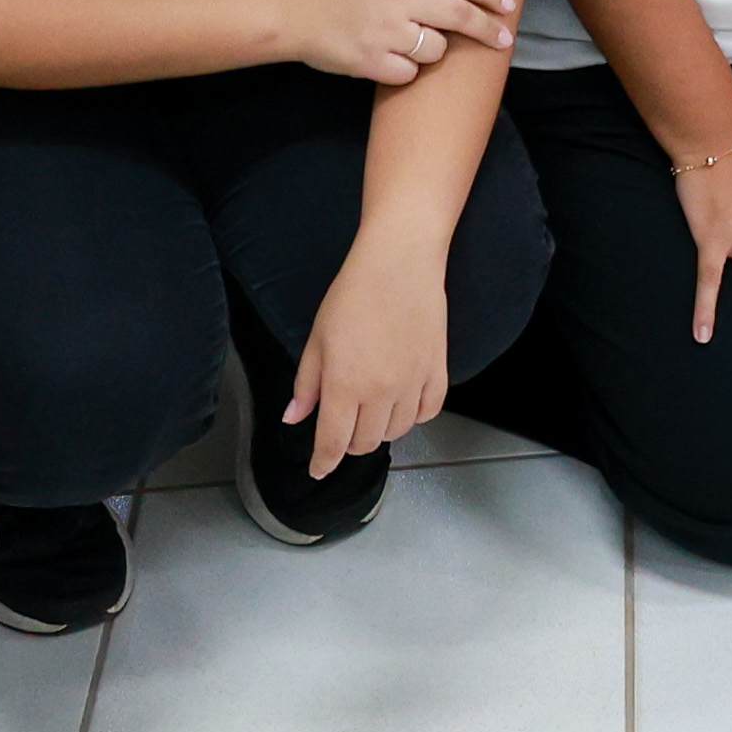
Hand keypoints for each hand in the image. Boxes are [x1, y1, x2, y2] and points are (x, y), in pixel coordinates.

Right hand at [277, 0, 515, 83]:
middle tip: (503, 39)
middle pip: (458, 15)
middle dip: (486, 28)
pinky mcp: (370, 62)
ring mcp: (383, 32)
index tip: (509, 4)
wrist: (292, 13)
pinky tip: (391, 59)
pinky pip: (409, 73)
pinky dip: (406, 70)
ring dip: (434, 50)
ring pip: (436, 49)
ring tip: (414, 43)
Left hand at [290, 242, 452, 471]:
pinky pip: (429, 412)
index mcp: (344, 385)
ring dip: (380, 430)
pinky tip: (403, 403)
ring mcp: (413, 383)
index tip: (319, 469)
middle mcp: (380, 392)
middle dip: (349, 443)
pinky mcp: (438, 370)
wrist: (399, 262)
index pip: (332, 442)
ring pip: (397, 432)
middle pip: (365, 443)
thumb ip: (307, 384)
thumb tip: (294, 417)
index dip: (323, 462)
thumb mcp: (317, 338)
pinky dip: (414, 416)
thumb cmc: (353, 294)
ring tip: (372, 410)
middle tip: (342, 427)